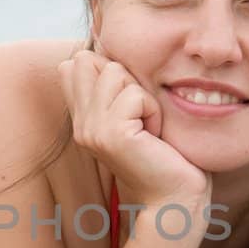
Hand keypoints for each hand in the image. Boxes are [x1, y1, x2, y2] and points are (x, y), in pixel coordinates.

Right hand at [58, 49, 209, 212]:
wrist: (173, 198)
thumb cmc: (164, 156)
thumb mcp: (134, 114)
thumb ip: (113, 88)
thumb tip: (97, 49)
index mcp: (81, 119)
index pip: (74, 64)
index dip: (108, 69)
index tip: (130, 105)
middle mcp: (80, 125)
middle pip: (92, 61)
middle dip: (127, 79)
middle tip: (141, 116)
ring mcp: (91, 130)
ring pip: (114, 72)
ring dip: (142, 95)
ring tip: (148, 126)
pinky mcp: (110, 135)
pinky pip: (135, 94)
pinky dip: (153, 110)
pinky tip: (155, 136)